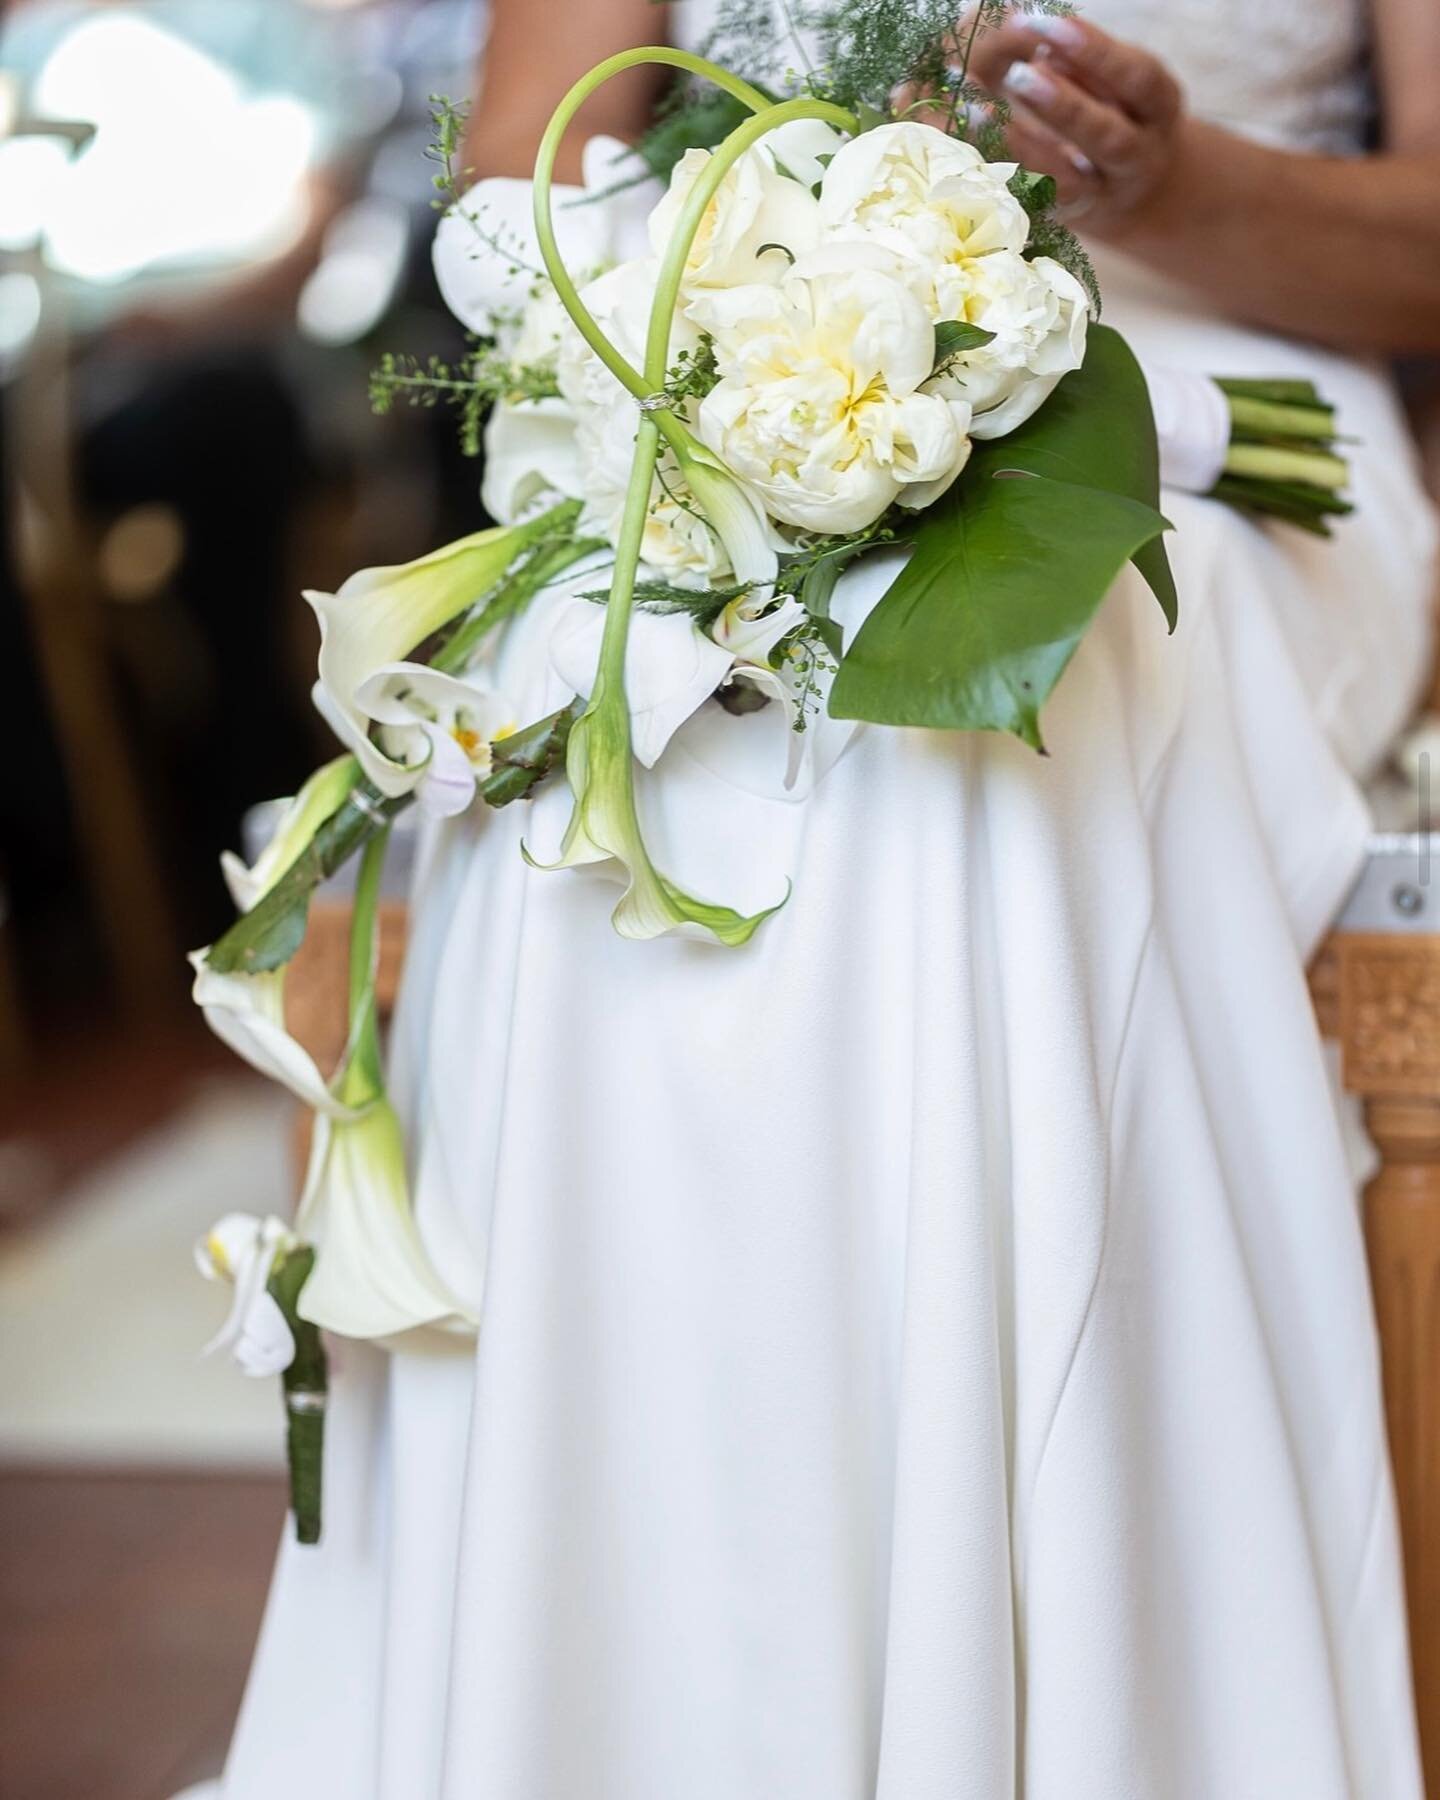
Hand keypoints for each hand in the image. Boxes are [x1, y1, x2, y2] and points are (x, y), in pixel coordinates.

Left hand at [966, 12, 1187, 234]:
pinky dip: (1001, 178)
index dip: (1093, 51)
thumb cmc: (1113, 111)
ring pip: (1068, 183)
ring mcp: (1102, 195)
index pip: (1136, 77)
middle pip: (1107, 136)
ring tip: (976, 109)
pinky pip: (1031, 205)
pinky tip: (967, 149)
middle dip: (1063, 106)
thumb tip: (1020, 24)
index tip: (1046, 27)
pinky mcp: (1063, 220)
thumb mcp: (1111, 78)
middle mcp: (1138, 157)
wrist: (1132, 191)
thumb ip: (1073, 57)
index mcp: (1157, 107)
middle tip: (1016, 75)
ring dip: (1022, 147)